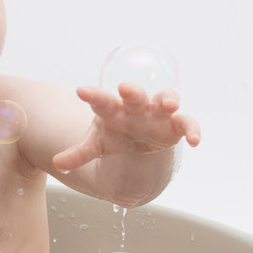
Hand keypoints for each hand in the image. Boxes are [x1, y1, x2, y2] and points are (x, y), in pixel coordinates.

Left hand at [52, 83, 200, 172]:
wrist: (137, 140)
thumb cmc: (115, 135)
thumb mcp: (96, 145)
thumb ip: (79, 154)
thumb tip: (57, 164)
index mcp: (113, 109)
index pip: (102, 100)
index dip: (93, 96)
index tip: (81, 91)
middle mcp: (136, 107)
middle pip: (134, 95)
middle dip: (132, 91)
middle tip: (125, 88)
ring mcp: (157, 113)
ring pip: (165, 100)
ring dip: (168, 100)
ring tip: (170, 104)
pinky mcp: (175, 125)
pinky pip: (187, 124)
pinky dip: (192, 130)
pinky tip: (195, 141)